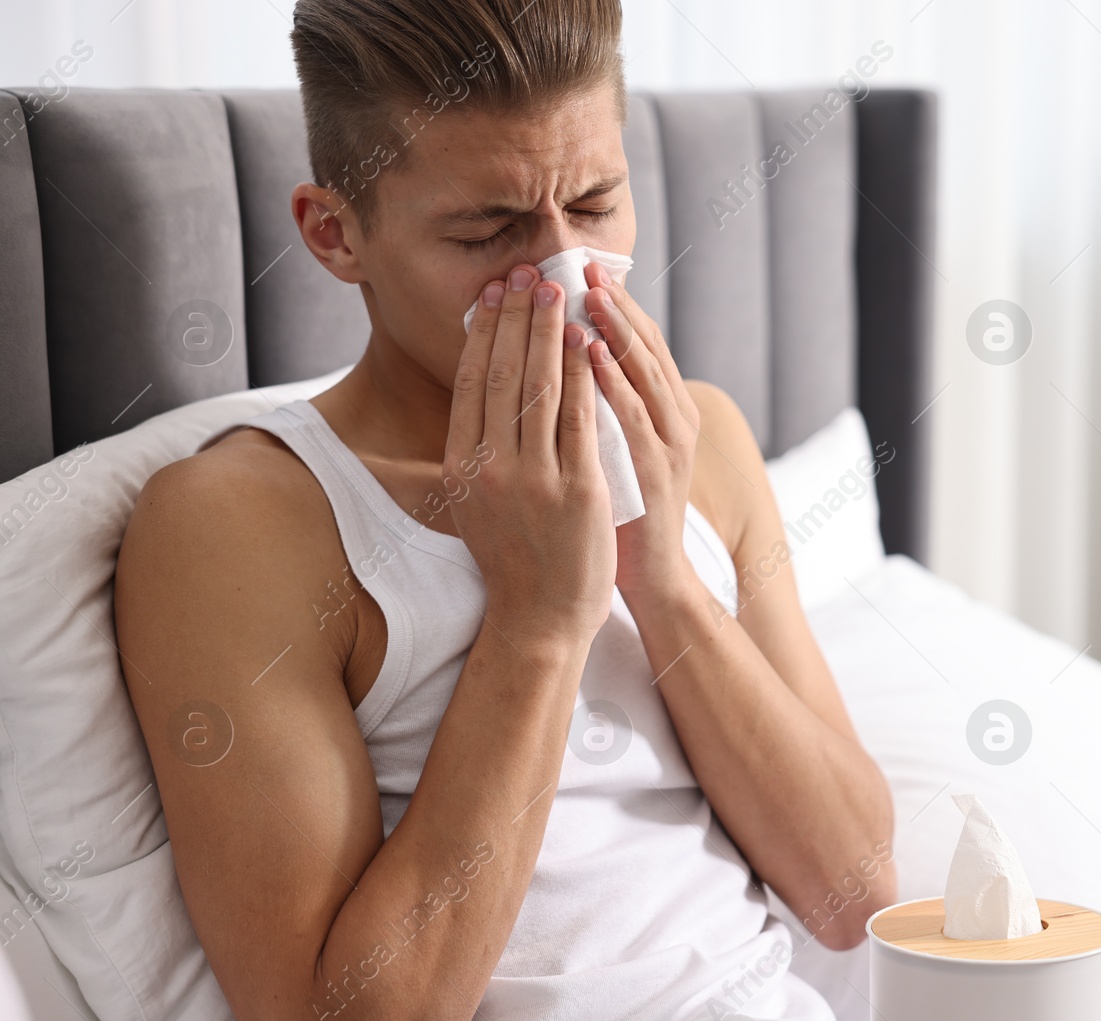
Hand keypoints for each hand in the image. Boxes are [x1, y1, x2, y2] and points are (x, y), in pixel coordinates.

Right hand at [445, 265, 616, 646]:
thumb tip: (473, 391)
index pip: (470, 382)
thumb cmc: (512, 556)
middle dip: (516, 316)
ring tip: (558, 291)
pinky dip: (583, 375)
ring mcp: (533, 480)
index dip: (484, 331)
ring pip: (540, 388)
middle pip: (502, 374)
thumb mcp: (473, 501)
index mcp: (460, 466)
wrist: (539, 616)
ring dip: (549, 331)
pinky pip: (580, 419)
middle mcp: (490, 468)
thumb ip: (473, 449)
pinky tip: (588, 341)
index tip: (495, 292)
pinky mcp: (576, 491)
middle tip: (528, 273)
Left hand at [582, 261, 702, 604]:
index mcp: (664, 410)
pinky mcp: (656, 470)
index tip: (580, 269)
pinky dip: (613, 379)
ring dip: (615, 327)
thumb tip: (564, 360)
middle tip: (583, 265)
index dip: (612, 304)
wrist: (648, 577)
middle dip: (613, 303)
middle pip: (645, 346)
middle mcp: (675, 418)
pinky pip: (632, 415)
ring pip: (643, 371)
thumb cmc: (619, 514)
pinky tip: (591, 351)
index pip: (638, 342)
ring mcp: (668, 443)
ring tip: (588, 292)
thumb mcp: (610, 448)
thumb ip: (600, 408)